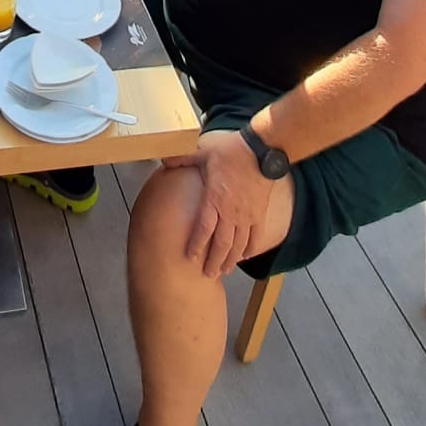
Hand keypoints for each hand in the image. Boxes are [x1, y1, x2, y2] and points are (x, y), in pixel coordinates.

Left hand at [159, 130, 274, 276]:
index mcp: (214, 199)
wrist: (263, 151)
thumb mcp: (204, 152)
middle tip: (208, 274)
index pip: (204, 228)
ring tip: (224, 271)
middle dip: (214, 261)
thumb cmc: (233, 151)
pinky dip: (250, 249)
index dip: (197, 245)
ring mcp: (247, 215)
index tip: (191, 258)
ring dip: (231, 260)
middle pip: (222, 244)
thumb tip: (163, 157)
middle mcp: (231, 212)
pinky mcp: (260, 213)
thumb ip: (183, 159)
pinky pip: (255, 237)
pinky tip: (245, 257)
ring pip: (238, 244)